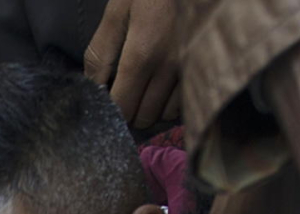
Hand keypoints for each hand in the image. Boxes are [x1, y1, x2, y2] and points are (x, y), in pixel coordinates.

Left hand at [85, 0, 181, 129]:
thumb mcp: (119, 9)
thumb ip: (101, 51)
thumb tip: (92, 87)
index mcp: (143, 53)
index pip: (123, 107)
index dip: (112, 108)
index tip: (109, 96)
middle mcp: (170, 67)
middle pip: (144, 116)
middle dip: (131, 109)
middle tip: (126, 90)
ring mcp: (192, 68)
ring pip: (166, 113)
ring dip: (153, 106)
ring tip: (146, 85)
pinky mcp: (207, 66)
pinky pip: (187, 101)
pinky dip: (173, 100)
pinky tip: (165, 83)